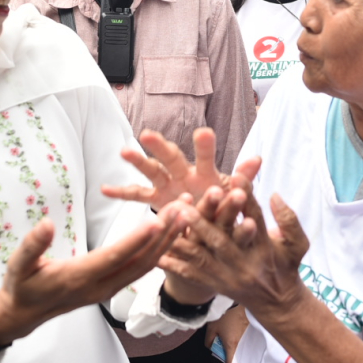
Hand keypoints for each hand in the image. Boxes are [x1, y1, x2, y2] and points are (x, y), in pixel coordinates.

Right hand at [0, 205, 186, 345]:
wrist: (23, 314)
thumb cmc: (20, 285)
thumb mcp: (18, 264)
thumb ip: (33, 245)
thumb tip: (46, 223)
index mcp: (78, 278)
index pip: (113, 258)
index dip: (135, 241)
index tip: (156, 222)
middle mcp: (99, 286)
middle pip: (139, 261)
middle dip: (164, 236)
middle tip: (184, 209)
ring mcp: (107, 289)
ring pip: (145, 266)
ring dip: (167, 241)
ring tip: (184, 215)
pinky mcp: (110, 287)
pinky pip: (140, 270)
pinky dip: (158, 251)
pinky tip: (170, 233)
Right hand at [101, 127, 262, 214]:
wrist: (212, 229)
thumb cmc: (226, 207)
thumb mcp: (237, 197)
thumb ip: (243, 180)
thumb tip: (258, 159)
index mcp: (206, 172)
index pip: (205, 157)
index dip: (205, 146)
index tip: (204, 132)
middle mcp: (184, 173)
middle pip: (171, 157)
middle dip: (160, 146)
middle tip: (147, 135)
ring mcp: (168, 185)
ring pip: (151, 170)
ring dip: (138, 161)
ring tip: (124, 152)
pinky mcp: (157, 200)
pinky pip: (138, 196)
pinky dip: (121, 192)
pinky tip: (105, 189)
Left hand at [160, 191, 309, 327]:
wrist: (278, 304)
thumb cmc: (286, 266)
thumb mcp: (298, 244)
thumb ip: (289, 220)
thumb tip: (275, 195)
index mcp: (264, 248)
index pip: (254, 218)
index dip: (245, 198)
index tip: (234, 177)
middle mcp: (244, 263)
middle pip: (222, 241)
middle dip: (203, 224)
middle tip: (186, 206)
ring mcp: (227, 276)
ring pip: (202, 259)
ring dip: (183, 241)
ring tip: (167, 224)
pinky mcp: (215, 285)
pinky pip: (191, 276)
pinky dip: (174, 265)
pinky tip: (157, 254)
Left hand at [205, 305, 248, 362]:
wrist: (242, 303)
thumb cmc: (227, 314)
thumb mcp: (212, 327)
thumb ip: (209, 339)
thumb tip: (210, 346)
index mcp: (232, 345)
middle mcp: (242, 346)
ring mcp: (249, 341)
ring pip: (244, 355)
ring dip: (237, 358)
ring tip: (232, 356)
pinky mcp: (253, 336)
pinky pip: (247, 347)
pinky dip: (243, 350)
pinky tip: (238, 346)